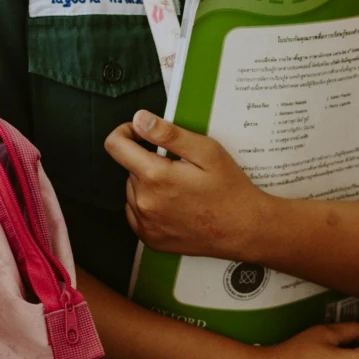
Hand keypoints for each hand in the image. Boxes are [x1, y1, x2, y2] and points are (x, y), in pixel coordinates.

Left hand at [103, 109, 265, 261]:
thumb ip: (169, 133)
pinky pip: (136, 213)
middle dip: (148, 161)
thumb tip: (139, 119)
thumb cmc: (229, 189)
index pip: (115, 146)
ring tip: (180, 189)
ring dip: (148, 184)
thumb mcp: (206, 151)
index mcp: (155, 176)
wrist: (244, 230)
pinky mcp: (149, 239)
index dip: (126, 132)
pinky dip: (149, 205)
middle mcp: (144, 202)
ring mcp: (145, 224)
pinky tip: (174, 205)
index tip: (141, 133)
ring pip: (133, 191)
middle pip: (129, 168)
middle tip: (179, 167)